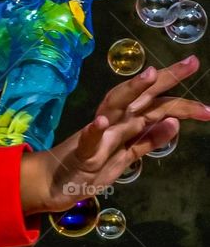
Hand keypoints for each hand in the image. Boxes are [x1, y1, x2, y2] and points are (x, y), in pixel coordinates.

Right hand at [20, 55, 209, 213]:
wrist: (52, 183)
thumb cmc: (89, 166)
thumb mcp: (126, 156)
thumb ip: (148, 141)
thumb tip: (175, 123)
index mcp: (125, 123)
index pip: (154, 101)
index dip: (174, 86)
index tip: (194, 64)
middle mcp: (113, 123)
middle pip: (140, 96)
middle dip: (164, 78)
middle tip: (191, 63)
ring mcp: (97, 137)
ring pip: (114, 109)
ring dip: (131, 91)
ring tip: (150, 74)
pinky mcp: (81, 156)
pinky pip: (87, 142)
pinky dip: (93, 131)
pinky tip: (101, 122)